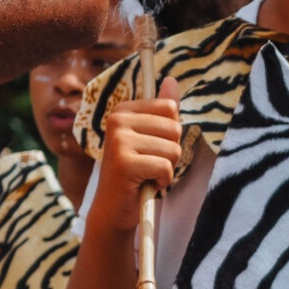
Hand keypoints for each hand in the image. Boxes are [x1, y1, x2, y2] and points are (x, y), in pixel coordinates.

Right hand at [84, 78, 182, 236]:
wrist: (114, 207)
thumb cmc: (136, 172)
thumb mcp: (151, 138)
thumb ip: (163, 111)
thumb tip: (172, 80)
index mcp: (123, 110)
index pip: (170, 108)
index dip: (170, 134)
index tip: (152, 146)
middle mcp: (117, 120)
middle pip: (174, 128)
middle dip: (170, 152)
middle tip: (150, 164)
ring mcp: (118, 140)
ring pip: (172, 149)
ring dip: (166, 168)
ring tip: (147, 173)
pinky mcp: (124, 162)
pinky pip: (165, 167)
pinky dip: (162, 180)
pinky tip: (146, 183)